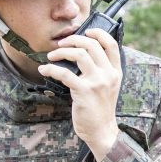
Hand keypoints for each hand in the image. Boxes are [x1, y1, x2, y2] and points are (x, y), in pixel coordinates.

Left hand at [38, 29, 121, 160]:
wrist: (101, 131)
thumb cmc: (100, 109)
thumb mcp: (108, 87)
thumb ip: (101, 71)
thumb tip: (82, 54)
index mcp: (116, 72)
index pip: (111, 44)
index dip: (98, 33)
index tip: (86, 31)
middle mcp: (109, 74)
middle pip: (92, 45)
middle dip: (73, 40)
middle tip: (61, 44)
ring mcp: (97, 82)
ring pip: (79, 54)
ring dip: (61, 52)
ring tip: (51, 55)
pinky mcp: (84, 91)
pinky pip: (65, 73)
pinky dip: (51, 69)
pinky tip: (44, 70)